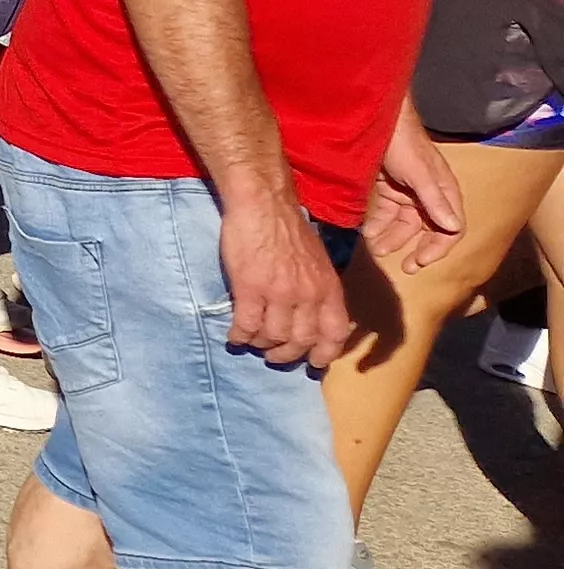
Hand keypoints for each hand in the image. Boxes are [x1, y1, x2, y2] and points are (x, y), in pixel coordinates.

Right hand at [220, 194, 353, 367]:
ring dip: (261, 344)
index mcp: (328, 287)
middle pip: (301, 340)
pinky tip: (234, 335)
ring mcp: (278, 292)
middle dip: (286, 354)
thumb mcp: (318, 261)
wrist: (262, 205)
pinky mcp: (249, 288)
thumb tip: (314, 315)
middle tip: (274, 355)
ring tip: (252, 342)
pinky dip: (239, 335)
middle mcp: (308, 294)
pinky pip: (246, 324)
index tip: (313, 363)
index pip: (336, 333)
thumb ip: (319, 289)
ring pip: (272, 336)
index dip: (325, 354)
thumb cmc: (288, 228)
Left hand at [364, 127, 465, 275]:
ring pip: (403, 223)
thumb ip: (434, 200)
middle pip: (425, 230)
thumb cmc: (404, 143)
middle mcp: (428, 195)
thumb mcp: (420, 173)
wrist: (377, 119)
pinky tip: (367, 231)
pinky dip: (378, 224)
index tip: (419, 262)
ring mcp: (406, 192)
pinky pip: (386, 213)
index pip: (450, 229)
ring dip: (391, 237)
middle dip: (412, 247)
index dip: (438, 248)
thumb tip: (452, 228)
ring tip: (375, 247)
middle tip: (400, 266)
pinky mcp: (387, 187)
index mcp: (444, 193)